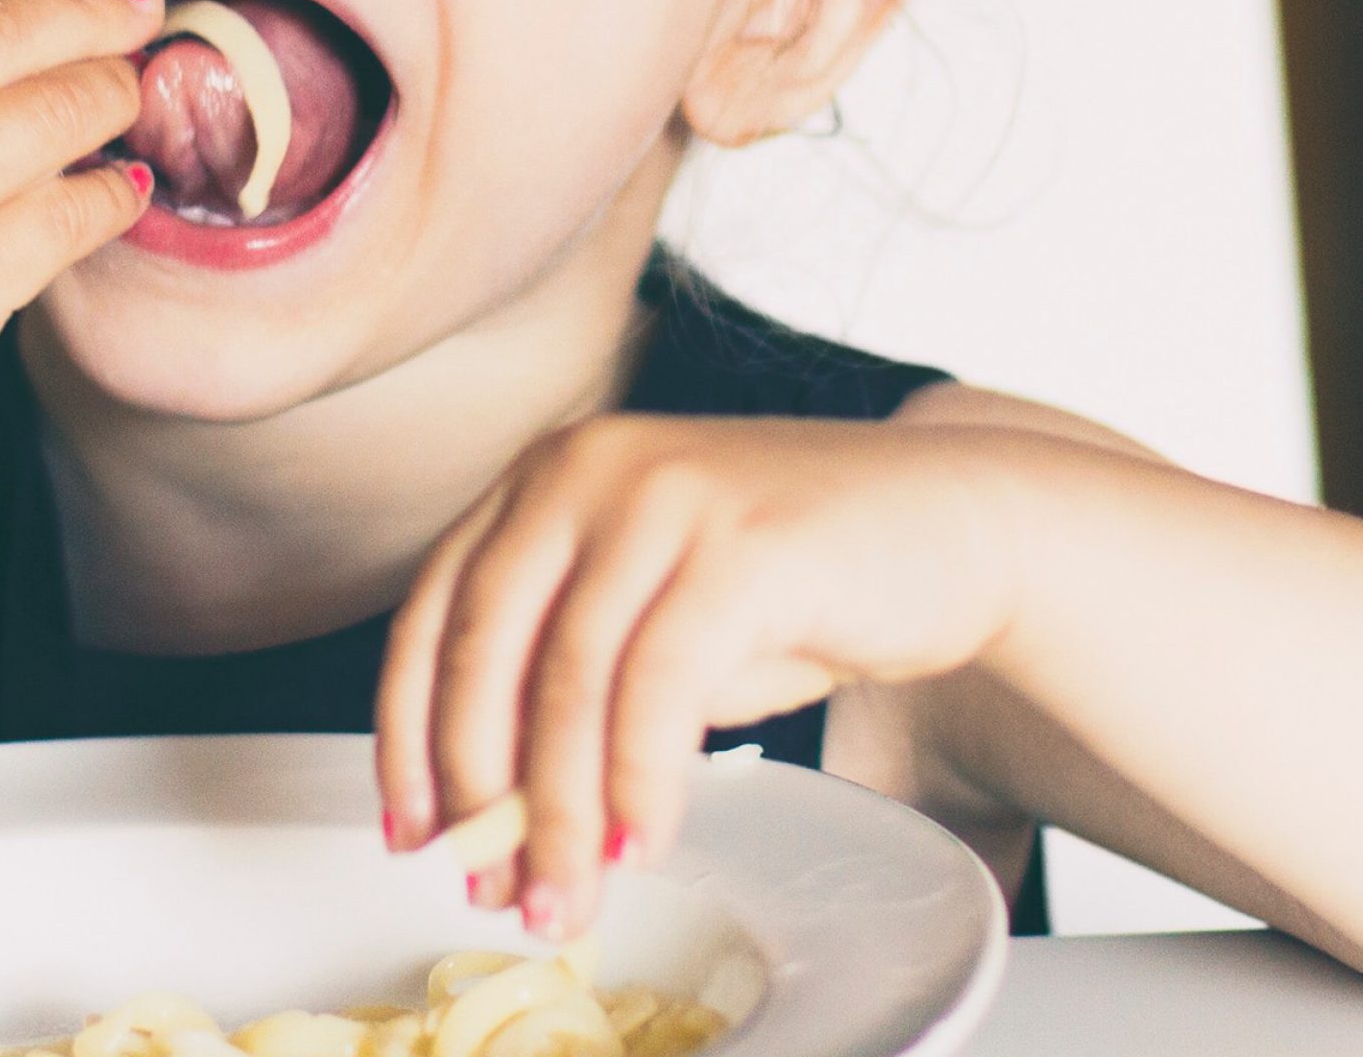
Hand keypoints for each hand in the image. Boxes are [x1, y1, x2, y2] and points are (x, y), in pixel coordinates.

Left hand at [375, 415, 1026, 937]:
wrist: (954, 522)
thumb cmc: (798, 579)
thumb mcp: (654, 616)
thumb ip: (568, 687)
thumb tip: (492, 819)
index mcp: (545, 476)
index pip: (433, 612)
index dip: (408, 734)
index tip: (411, 827)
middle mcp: (586, 468)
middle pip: (485, 652)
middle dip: (479, 792)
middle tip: (491, 887)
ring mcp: (663, 495)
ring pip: (568, 682)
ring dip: (558, 812)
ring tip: (566, 895)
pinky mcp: (740, 545)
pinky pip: (658, 690)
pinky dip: (640, 784)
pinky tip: (642, 845)